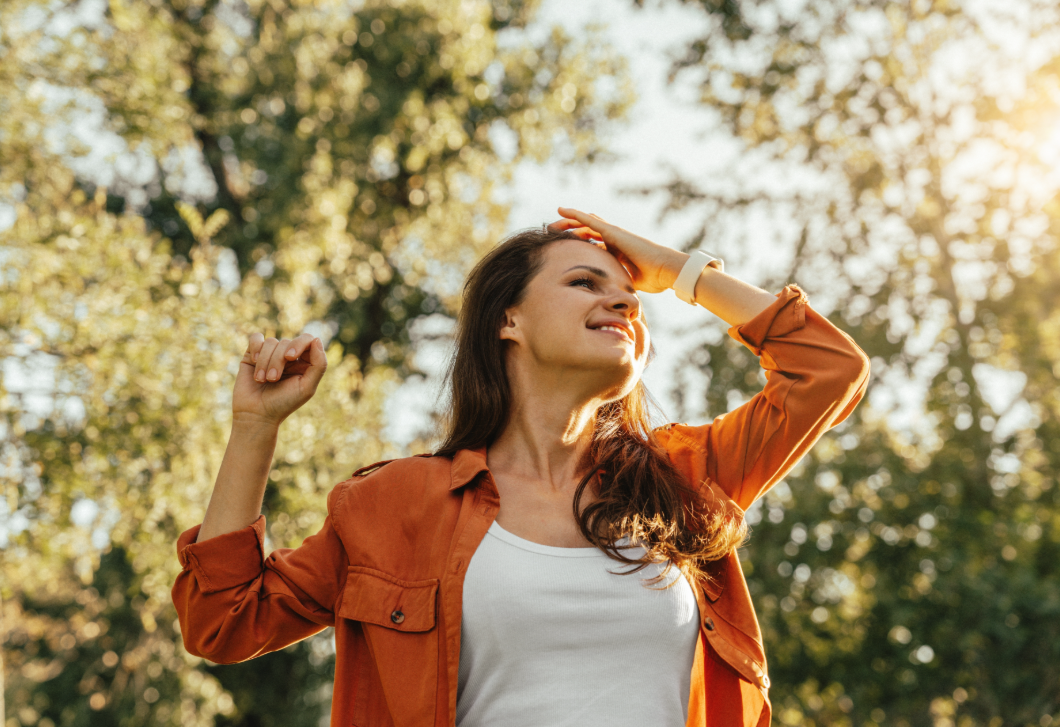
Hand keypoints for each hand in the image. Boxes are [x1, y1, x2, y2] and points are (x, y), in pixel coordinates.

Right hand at [232, 332, 327, 426]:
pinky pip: (256, 338)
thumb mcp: (307, 387)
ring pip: (270, 342)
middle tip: (273, 379)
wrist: (256, 414)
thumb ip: (319, 365)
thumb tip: (317, 339)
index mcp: (304, 363)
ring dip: (265, 362)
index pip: (307, 340)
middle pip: (287, 342)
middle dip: (279, 359)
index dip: (299, 344)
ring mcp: (271, 354)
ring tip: (262, 380)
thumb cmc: (283, 403)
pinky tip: (254, 361)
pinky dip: (255, 348)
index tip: (290, 357)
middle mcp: (288, 356)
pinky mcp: (253, 355)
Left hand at [547, 207, 686, 293]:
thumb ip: (617, 283)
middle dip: (568, 232)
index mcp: (616, 251)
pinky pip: (588, 220)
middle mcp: (613, 239)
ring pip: (584, 224)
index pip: (592, 245)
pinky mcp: (612, 231)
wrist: (665, 270)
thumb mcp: (627, 282)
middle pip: (585, 232)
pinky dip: (575, 214)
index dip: (577, 245)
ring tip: (550, 224)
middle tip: (551, 235)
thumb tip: (609, 297)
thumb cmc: (653, 279)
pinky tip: (561, 210)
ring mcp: (612, 234)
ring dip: (566, 222)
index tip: (563, 249)